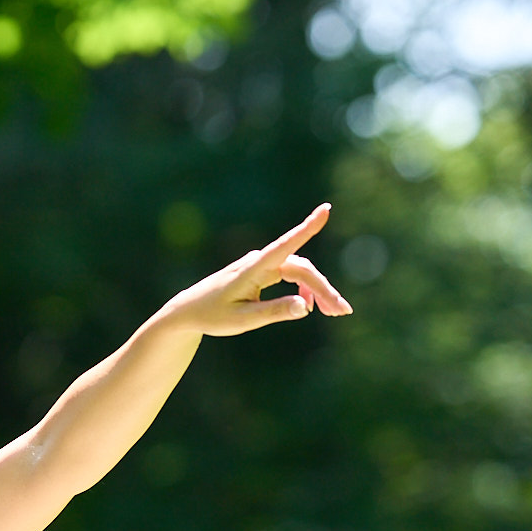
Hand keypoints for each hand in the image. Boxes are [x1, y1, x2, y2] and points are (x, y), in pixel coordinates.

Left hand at [160, 203, 352, 337]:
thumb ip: (274, 313)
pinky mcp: (263, 271)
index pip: (284, 246)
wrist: (189, 311)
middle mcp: (259, 261)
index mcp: (252, 270)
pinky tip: (310, 305)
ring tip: (334, 312)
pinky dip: (304, 289)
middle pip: (301, 269)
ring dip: (318, 290)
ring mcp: (261, 264)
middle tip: (342, 312)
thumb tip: (305, 306)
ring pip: (300, 272)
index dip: (306, 229)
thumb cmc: (212, 315)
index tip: (326, 210)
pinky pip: (291, 275)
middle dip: (324, 289)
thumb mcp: (242, 321)